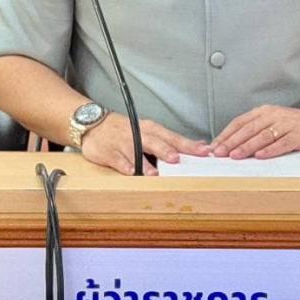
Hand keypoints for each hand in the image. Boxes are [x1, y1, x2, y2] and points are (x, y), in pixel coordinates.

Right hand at [81, 113, 209, 175]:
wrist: (95, 125)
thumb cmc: (128, 131)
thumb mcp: (151, 131)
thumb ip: (174, 140)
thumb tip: (201, 144)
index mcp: (151, 130)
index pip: (173, 137)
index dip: (188, 145)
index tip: (203, 152)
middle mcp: (139, 134)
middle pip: (155, 142)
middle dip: (165, 150)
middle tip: (176, 159)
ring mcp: (123, 143)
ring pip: (135, 152)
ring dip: (144, 163)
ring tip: (154, 174)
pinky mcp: (109, 152)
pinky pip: (117, 159)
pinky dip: (123, 165)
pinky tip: (130, 172)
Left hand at [212, 105, 299, 159]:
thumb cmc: (295, 125)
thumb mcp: (273, 122)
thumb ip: (255, 130)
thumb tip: (231, 145)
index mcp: (264, 111)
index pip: (239, 122)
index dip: (225, 134)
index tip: (212, 146)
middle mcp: (274, 115)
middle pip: (248, 129)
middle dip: (231, 142)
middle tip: (218, 153)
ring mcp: (287, 125)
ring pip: (262, 136)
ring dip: (247, 146)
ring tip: (234, 156)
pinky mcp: (299, 135)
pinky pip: (283, 143)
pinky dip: (271, 150)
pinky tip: (260, 156)